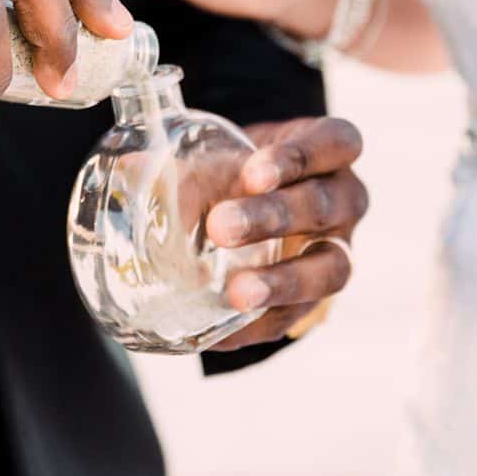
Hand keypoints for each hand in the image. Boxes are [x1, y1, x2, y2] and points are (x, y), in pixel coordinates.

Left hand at [204, 117, 366, 350]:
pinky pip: (299, 317)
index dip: (301, 156)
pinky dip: (260, 325)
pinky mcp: (319, 299)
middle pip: (325, 205)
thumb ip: (185, 164)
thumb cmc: (240, 173)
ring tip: (237, 293)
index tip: (253, 173)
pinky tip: (222, 333)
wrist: (258, 215)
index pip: (337, 142)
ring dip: (283, 281)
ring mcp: (339, 250)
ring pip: (331, 268)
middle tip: (220, 227)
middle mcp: (344, 200)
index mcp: (329, 152)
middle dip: (273, 217)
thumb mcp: (221, 157)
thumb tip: (131, 169)